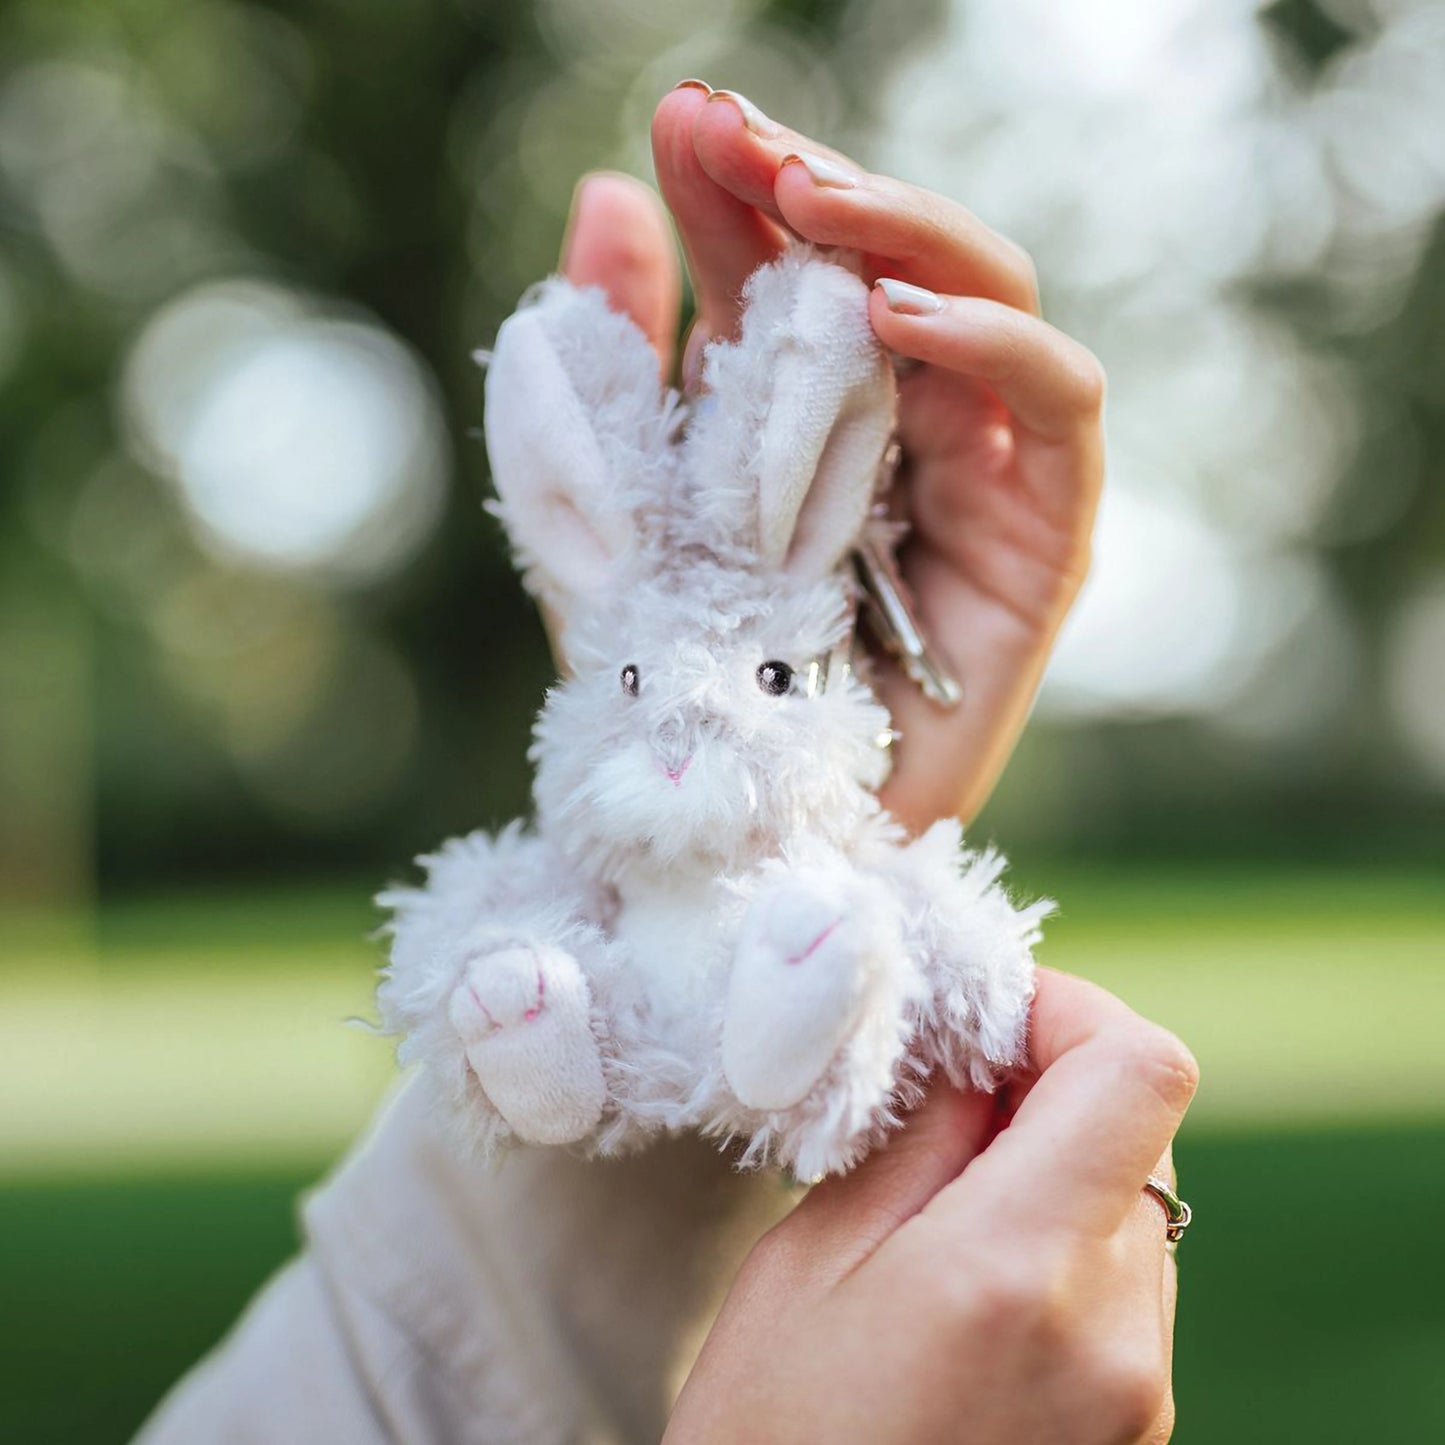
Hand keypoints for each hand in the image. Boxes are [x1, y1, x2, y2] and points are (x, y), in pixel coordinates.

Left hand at [559, 82, 1105, 831]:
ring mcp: (978, 474)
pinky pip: (1058, 408)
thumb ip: (612, 372)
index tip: (680, 125)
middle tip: (738, 140)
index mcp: (800, 412)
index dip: (742, 189)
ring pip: (986, 297)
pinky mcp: (1042, 539)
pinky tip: (900, 313)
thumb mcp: (618, 520)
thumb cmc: (683, 699)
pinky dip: (997, 343)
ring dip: (906, 231)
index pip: (787, 267)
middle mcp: (899, 425)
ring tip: (809, 203)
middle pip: (892, 259)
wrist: (747, 845)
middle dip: (819, 185)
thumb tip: (599, 196)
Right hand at [662, 969, 1198, 1443]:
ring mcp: (1138, 1391)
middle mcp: (1114, 1332)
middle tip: (948, 1101)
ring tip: (945, 1201)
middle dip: (1051, 1089)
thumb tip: (977, 1053)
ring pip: (1137, 1207)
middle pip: (1141, 1134)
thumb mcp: (813, 1261)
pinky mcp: (1135, 1426)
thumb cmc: (772, 1438)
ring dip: (1057, 1169)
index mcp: (1019, 1269)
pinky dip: (1066, 1243)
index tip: (993, 1015)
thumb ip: (919, 1138)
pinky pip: (1127, 1285)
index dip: (1072, 1010)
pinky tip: (973, 1274)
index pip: (1138, 1073)